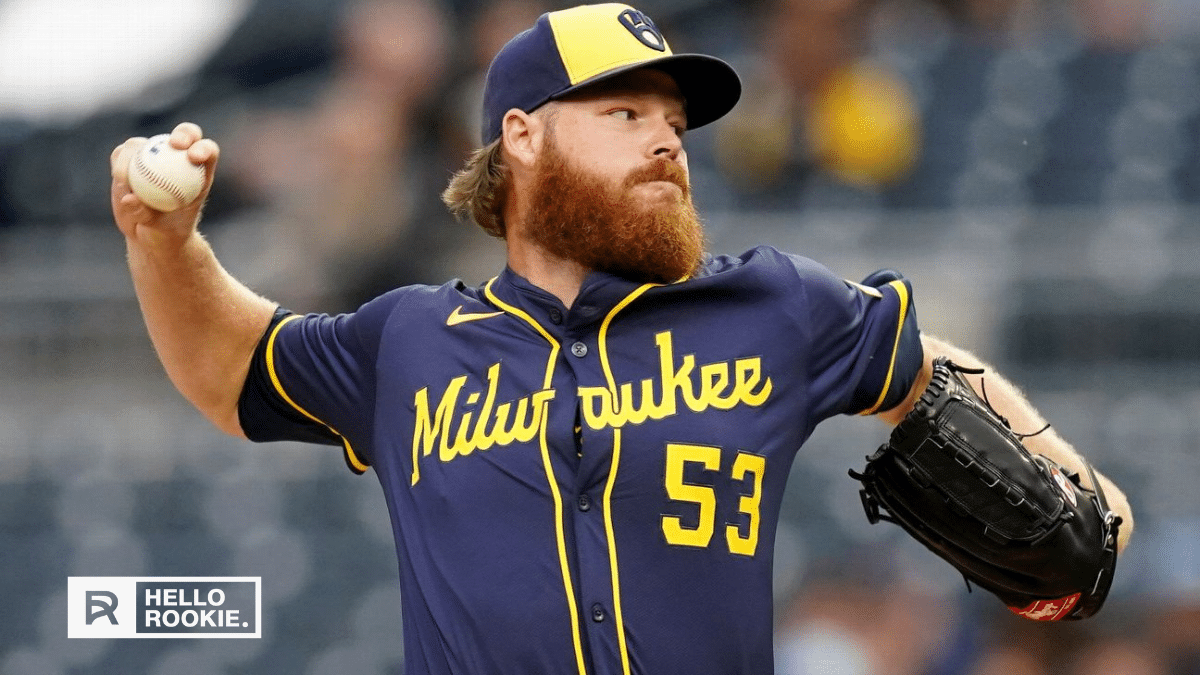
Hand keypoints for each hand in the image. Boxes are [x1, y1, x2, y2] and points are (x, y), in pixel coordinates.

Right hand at [110, 122, 219, 245]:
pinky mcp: (129, 159)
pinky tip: (119, 180)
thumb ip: (147, 215)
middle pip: (185, 135)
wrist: (149, 233)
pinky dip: (119, 165)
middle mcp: (177, 157)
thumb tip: (130, 197)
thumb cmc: (165, 232)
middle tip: (175, 145)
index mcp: (198, 172)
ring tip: (123, 179)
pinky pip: (122, 155)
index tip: (194, 156)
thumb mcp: (161, 231)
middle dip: (183, 134)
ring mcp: (153, 155)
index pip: (207, 151)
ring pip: (145, 143)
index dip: (203, 148)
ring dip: (133, 155)